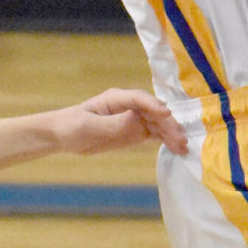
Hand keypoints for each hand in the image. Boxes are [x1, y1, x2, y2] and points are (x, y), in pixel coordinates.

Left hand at [49, 89, 188, 158]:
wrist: (63, 135)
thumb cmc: (72, 126)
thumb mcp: (89, 126)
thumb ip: (113, 124)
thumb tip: (137, 119)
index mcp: (116, 98)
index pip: (139, 99)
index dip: (153, 105)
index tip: (166, 114)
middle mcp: (129, 106)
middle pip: (153, 112)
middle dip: (168, 124)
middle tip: (182, 139)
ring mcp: (134, 118)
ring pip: (158, 124)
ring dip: (171, 134)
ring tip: (184, 148)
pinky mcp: (135, 131)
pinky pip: (154, 134)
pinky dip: (166, 140)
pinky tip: (177, 149)